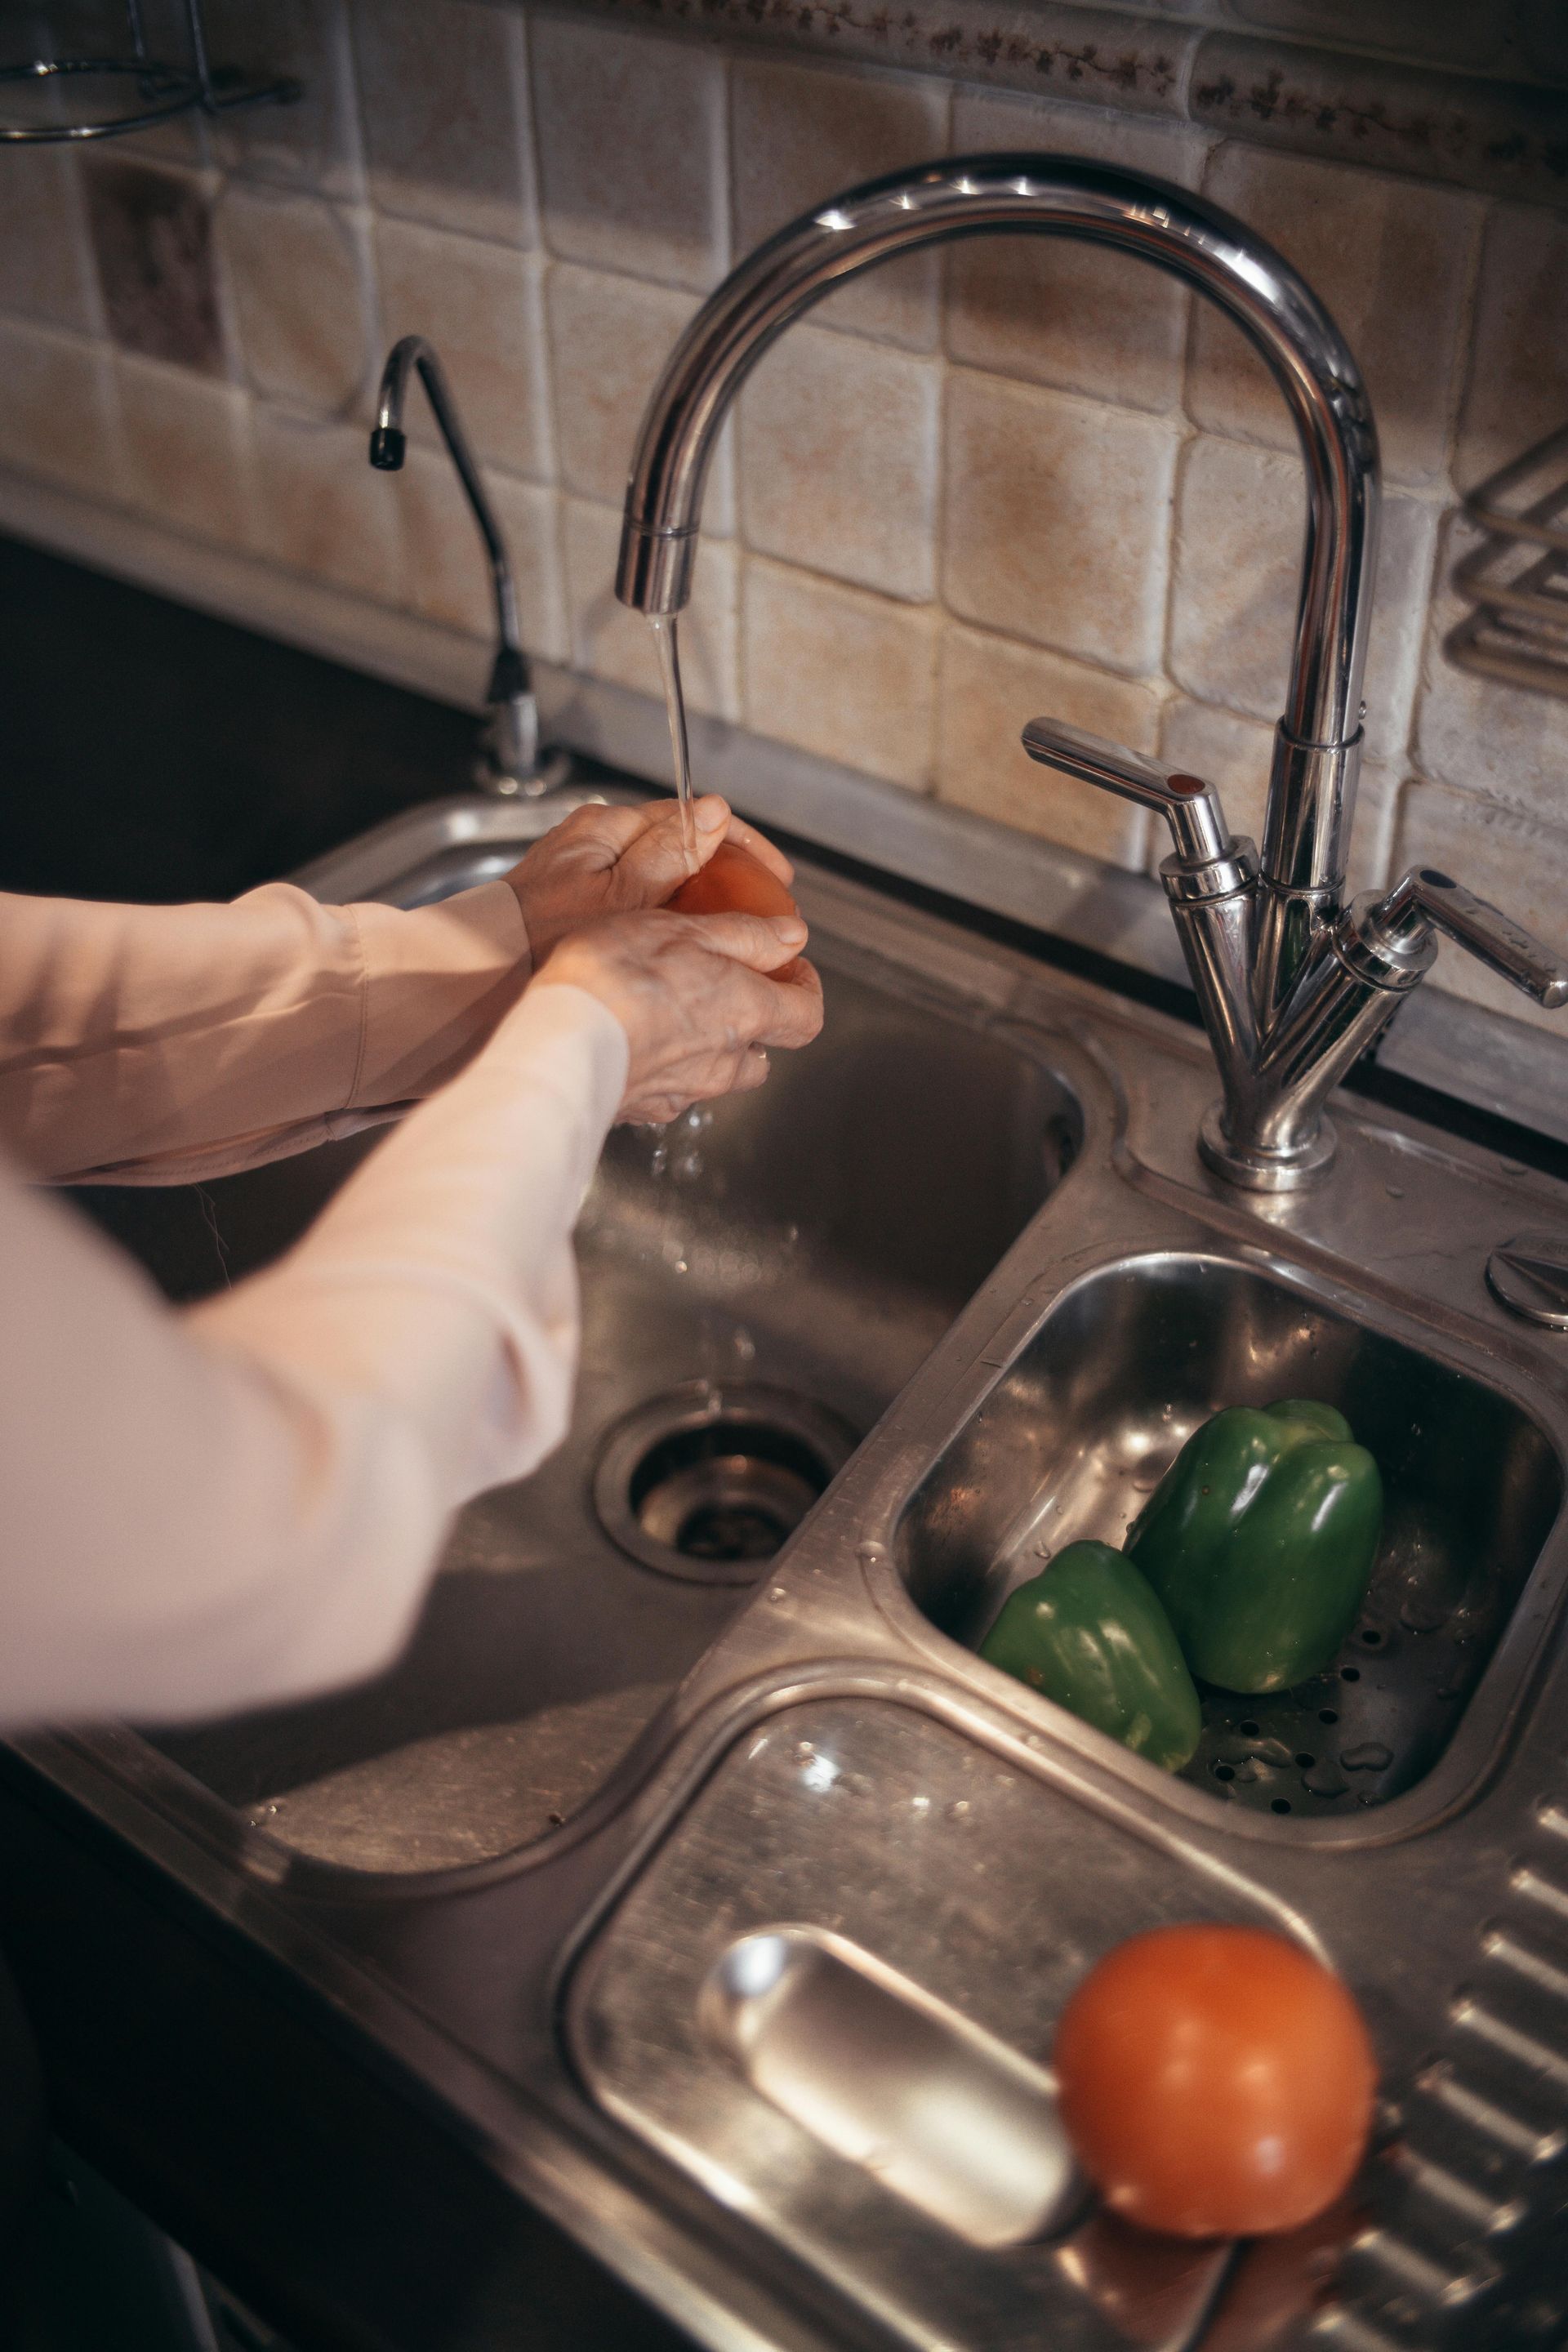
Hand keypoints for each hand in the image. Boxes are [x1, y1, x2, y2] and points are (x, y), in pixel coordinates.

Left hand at [506, 795, 793, 966]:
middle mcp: (597, 843)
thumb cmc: (539, 939)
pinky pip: (641, 904)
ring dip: (703, 902)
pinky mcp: (578, 906)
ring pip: (663, 878)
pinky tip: (686, 948)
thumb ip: (668, 853)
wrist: (479, 976)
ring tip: (736, 936)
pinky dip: (671, 921)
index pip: (693, 817)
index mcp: (608, 828)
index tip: (776, 878)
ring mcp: (587, 874)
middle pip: (681, 846)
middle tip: (765, 913)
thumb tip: (714, 811)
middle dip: (729, 877)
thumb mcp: (619, 896)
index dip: (743, 845)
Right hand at [533, 909, 823, 1123]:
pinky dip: (665, 1068)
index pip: (807, 1015)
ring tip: (673, 1014)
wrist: (560, 1042)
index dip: (806, 991)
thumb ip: (745, 935)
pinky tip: (634, 1041)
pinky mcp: (645, 1108)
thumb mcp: (686, 930)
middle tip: (729, 991)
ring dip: (709, 1050)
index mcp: (746, 1013)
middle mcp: (724, 1062)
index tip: (791, 970)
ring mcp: (685, 1091)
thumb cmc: (619, 976)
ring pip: (716, 1076)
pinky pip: (671, 1091)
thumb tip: (792, 937)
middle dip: (755, 1025)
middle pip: (761, 1054)